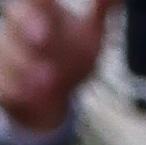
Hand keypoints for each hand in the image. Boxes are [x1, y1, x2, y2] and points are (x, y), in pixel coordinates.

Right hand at [0, 0, 111, 136]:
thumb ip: (101, 11)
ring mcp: (9, 53)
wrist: (53, 98)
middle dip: (28, 25)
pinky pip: (4, 84)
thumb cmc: (69, 58)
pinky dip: (17, 90)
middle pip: (17, 18)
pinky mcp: (4, 82)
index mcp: (40, 11)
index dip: (40, 0)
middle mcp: (19, 28)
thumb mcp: (90, 35)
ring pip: (9, 52)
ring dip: (26, 66)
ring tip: (49, 79)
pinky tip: (30, 96)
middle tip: (44, 38)